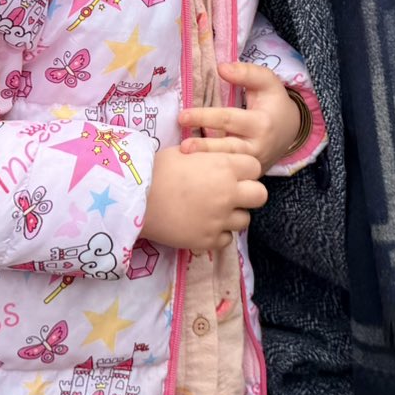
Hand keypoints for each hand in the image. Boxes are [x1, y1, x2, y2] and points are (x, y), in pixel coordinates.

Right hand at [141, 147, 267, 252]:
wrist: (134, 200)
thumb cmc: (156, 170)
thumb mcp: (186, 152)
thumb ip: (210, 156)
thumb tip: (220, 158)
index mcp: (224, 167)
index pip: (255, 167)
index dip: (245, 170)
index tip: (233, 173)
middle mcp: (227, 194)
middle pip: (260, 195)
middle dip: (249, 194)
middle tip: (232, 195)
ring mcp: (219, 220)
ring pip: (244, 220)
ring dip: (232, 216)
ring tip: (213, 211)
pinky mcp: (208, 241)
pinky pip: (227, 239)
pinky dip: (218, 234)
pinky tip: (203, 225)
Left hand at [178, 63, 301, 170]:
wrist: (290, 130)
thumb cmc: (274, 102)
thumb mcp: (267, 82)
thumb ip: (246, 72)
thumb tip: (220, 67)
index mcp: (261, 123)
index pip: (229, 119)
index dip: (205, 116)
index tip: (182, 115)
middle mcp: (257, 146)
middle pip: (227, 147)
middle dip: (204, 147)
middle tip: (183, 147)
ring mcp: (252, 163)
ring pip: (228, 164)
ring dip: (206, 162)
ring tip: (185, 159)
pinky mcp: (247, 172)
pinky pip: (229, 171)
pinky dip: (211, 169)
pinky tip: (192, 167)